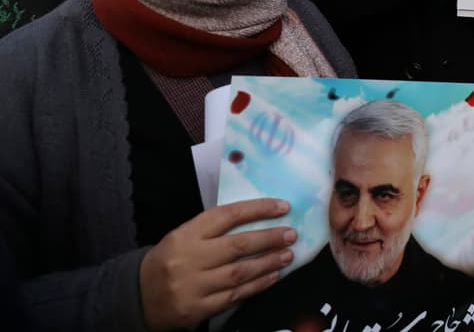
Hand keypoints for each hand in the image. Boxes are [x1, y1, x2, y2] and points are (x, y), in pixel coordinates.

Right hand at [139, 198, 295, 330]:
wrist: (137, 297)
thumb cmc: (169, 261)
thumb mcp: (183, 237)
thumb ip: (214, 229)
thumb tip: (259, 218)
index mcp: (185, 235)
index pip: (227, 216)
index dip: (258, 209)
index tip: (283, 207)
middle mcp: (188, 259)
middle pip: (237, 245)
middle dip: (269, 239)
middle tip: (291, 234)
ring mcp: (193, 286)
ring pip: (239, 272)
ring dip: (268, 263)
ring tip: (288, 255)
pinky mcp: (197, 309)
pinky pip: (234, 296)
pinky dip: (257, 286)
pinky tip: (272, 277)